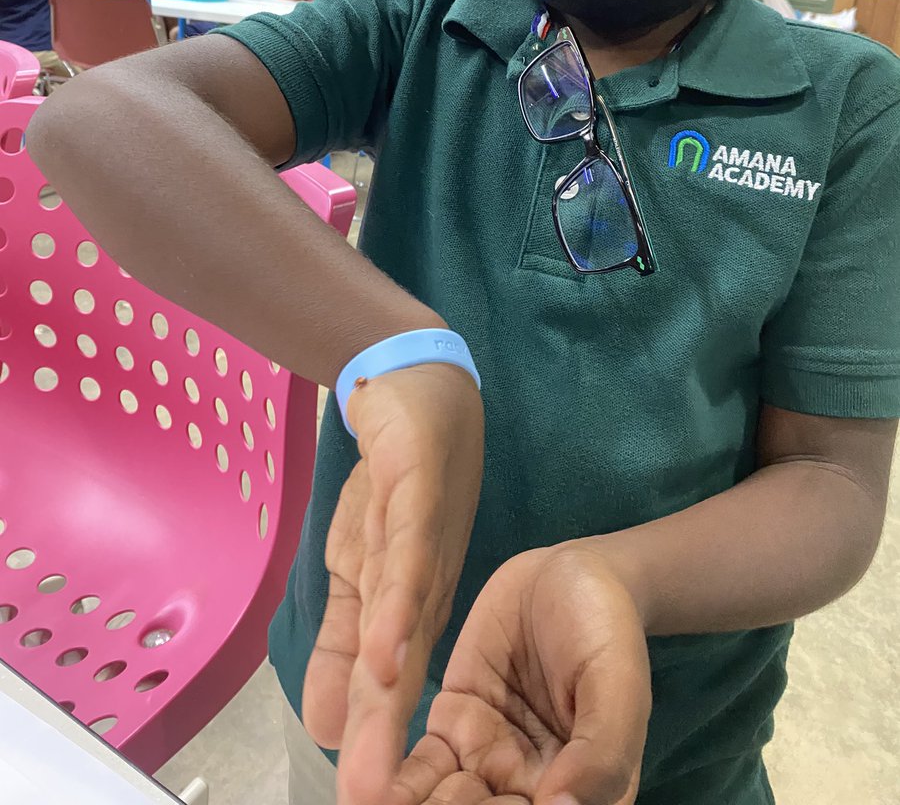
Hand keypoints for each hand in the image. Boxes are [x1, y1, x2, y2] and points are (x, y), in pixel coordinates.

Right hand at [302, 364, 483, 804]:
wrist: (411, 389)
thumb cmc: (391, 484)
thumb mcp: (354, 568)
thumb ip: (342, 642)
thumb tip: (323, 724)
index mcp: (411, 610)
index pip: (392, 693)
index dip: (379, 751)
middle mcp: (427, 589)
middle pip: (403, 675)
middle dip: (385, 747)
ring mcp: (425, 544)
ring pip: (407, 629)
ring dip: (391, 699)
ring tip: (375, 765)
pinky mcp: (415, 499)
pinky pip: (404, 560)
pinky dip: (394, 609)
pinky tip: (386, 656)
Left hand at [391, 544, 651, 804]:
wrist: (571, 571)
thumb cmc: (608, 628)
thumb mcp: (617, 683)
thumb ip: (601, 751)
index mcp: (584, 793)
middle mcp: (532, 789)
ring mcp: (489, 758)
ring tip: (372, 804)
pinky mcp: (454, 723)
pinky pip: (420, 768)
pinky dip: (394, 786)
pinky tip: (367, 792)